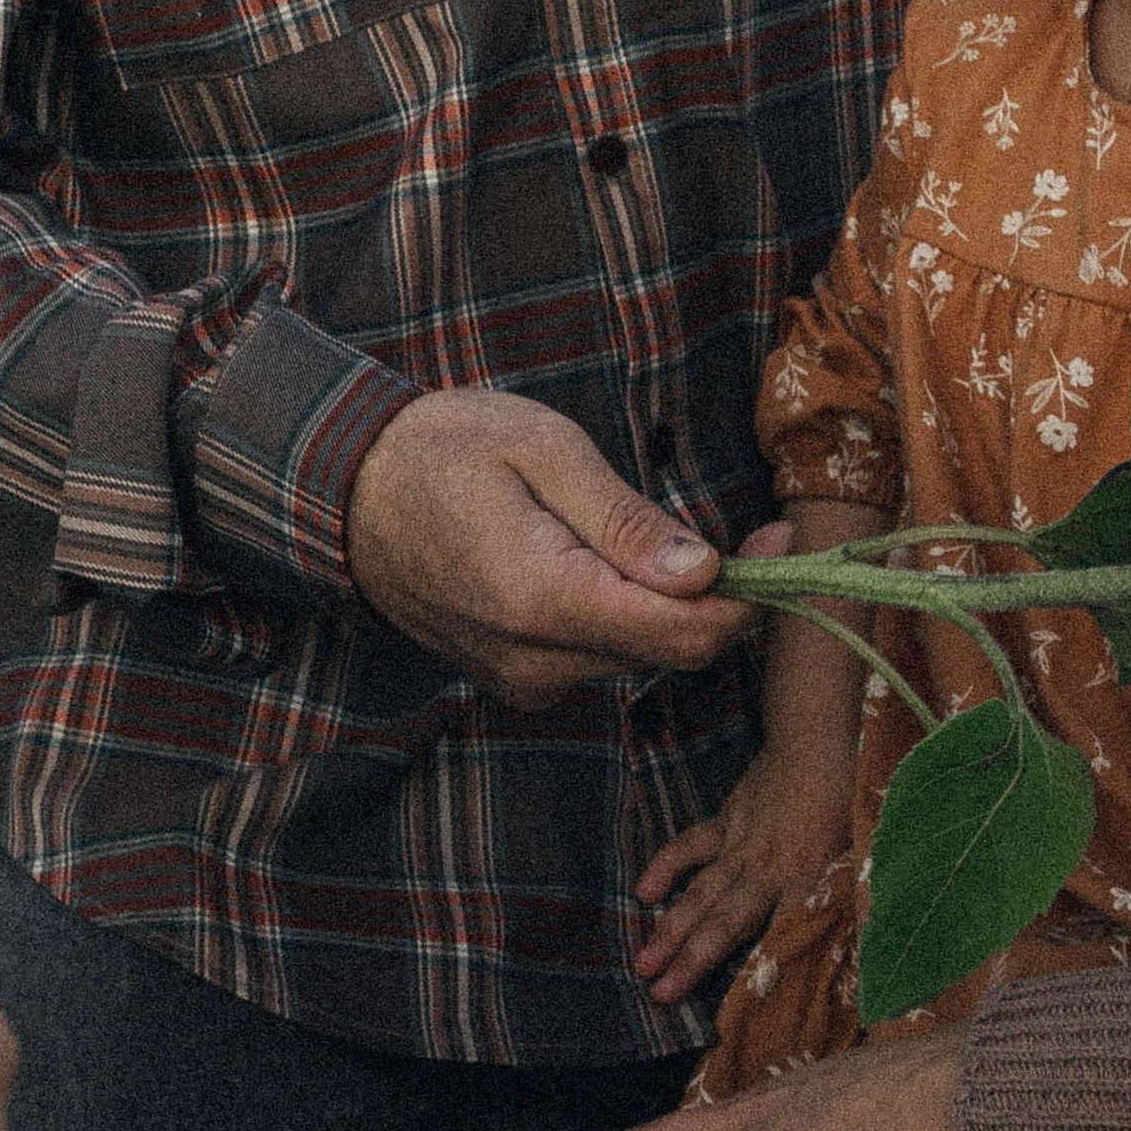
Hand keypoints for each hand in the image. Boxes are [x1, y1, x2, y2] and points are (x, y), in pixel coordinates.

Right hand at [345, 391, 761, 706]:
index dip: (747, 597)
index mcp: (542, 598)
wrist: (349, 492)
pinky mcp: (518, 682)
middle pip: (668, 650)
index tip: (781, 542)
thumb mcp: (541, 448)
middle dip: (713, 597)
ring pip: (637, 656)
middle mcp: (534, 662)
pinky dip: (623, 616)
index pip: (681, 635)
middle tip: (742, 531)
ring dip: (665, 606)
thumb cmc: (444, 449)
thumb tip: (704, 570)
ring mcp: (523, 681)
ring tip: (652, 536)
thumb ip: (623, 518)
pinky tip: (602, 562)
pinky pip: (599, 658)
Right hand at [633, 741, 855, 1005]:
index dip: (753, 974)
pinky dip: (667, 866)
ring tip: (643, 962)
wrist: (820, 738)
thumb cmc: (852, 795)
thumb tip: (864, 948)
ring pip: (701, 892)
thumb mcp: (864, 851)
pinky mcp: (728, 820)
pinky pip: (692, 846)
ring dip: (671, 927)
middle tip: (659, 994)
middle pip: (722, 921)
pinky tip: (644, 891)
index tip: (733, 1014)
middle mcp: (764, 868)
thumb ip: (853, 897)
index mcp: (802, 878)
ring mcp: (740, 843)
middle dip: (690, 959)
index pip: (775, 936)